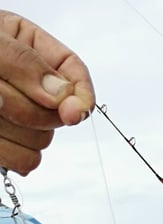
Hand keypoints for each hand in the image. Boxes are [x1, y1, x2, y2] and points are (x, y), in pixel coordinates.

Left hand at [0, 11, 94, 173]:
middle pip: (56, 115)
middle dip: (26, 109)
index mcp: (29, 48)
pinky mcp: (4, 147)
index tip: (74, 114)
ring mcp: (16, 118)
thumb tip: (62, 95)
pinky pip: (24, 162)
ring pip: (41, 142)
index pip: (74, 72)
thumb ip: (22, 64)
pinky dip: (5, 153)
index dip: (79, 95)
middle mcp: (28, 85)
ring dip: (9, 132)